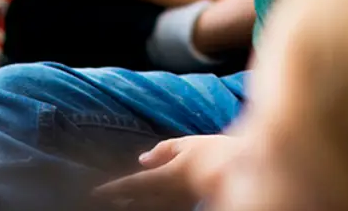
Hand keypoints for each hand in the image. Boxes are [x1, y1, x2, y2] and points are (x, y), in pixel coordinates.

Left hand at [94, 135, 239, 208]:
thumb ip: (165, 150)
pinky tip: (151, 206)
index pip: (136, 184)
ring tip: (119, 206)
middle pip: (140, 201)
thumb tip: (142, 159)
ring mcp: (184, 202)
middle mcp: (174, 193)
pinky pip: (169, 209)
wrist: (251, 167)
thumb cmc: (221, 150)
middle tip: (100, 202)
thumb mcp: (191, 143)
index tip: (97, 192)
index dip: (114, 188)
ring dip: (136, 207)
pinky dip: (156, 208)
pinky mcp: (195, 205)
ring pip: (153, 208)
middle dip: (120, 202)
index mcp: (170, 175)